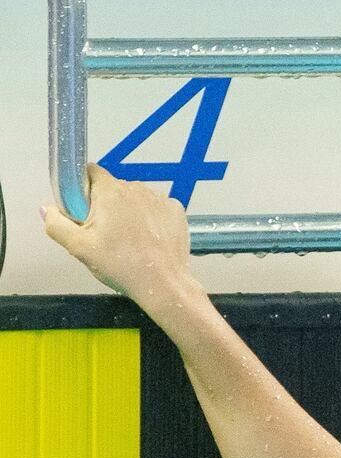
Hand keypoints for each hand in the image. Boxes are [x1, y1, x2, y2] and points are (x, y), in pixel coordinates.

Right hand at [42, 165, 193, 305]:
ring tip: (130, 241)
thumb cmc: (122, 266)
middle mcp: (136, 188)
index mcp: (111, 191)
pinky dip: (151, 219)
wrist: (163, 284)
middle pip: (113, 188)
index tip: (83, 210)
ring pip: (136, 198)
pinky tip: (149, 239)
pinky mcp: (175, 210)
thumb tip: (48, 210)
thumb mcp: (79, 248)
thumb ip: (57, 225)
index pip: (91, 172)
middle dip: (106, 205)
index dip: (83, 190)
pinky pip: (156, 208)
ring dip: (129, 212)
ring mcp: (159, 198)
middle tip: (105, 234)